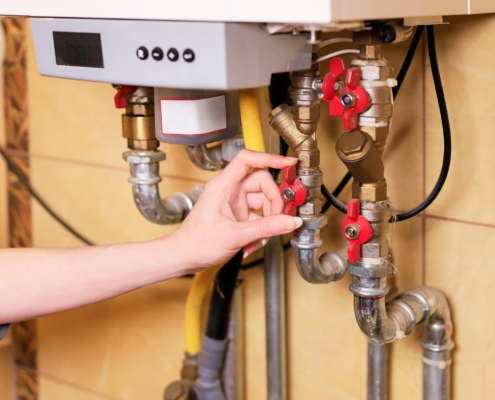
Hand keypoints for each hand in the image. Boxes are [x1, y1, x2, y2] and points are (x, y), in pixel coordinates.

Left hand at [170, 150, 301, 270]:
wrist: (183, 257)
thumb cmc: (195, 242)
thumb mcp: (234, 236)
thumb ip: (265, 228)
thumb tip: (290, 221)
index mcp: (223, 186)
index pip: (248, 160)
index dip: (270, 158)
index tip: (288, 163)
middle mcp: (230, 191)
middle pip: (263, 184)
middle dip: (274, 204)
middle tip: (278, 220)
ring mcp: (235, 203)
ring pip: (263, 202)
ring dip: (268, 222)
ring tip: (261, 239)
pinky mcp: (238, 216)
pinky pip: (259, 217)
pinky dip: (261, 231)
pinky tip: (253, 243)